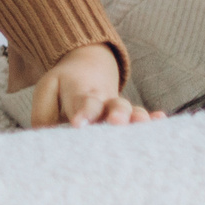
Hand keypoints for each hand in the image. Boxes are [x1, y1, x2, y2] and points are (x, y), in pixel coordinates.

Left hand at [28, 43, 161, 127]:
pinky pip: (143, 116)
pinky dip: (153, 119)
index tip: (79, 124)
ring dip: (137, 117)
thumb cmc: (64, 86)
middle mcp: (104, 100)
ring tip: (142, 123)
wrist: (88, 64)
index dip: (83, 112)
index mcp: (81, 92)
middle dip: (116, 114)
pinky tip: (161, 121)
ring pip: (131, 111)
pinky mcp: (130, 115)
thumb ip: (44, 114)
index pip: (83, 102)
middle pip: (113, 105)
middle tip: (115, 121)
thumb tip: (44, 140)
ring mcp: (119, 108)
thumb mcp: (47, 91)